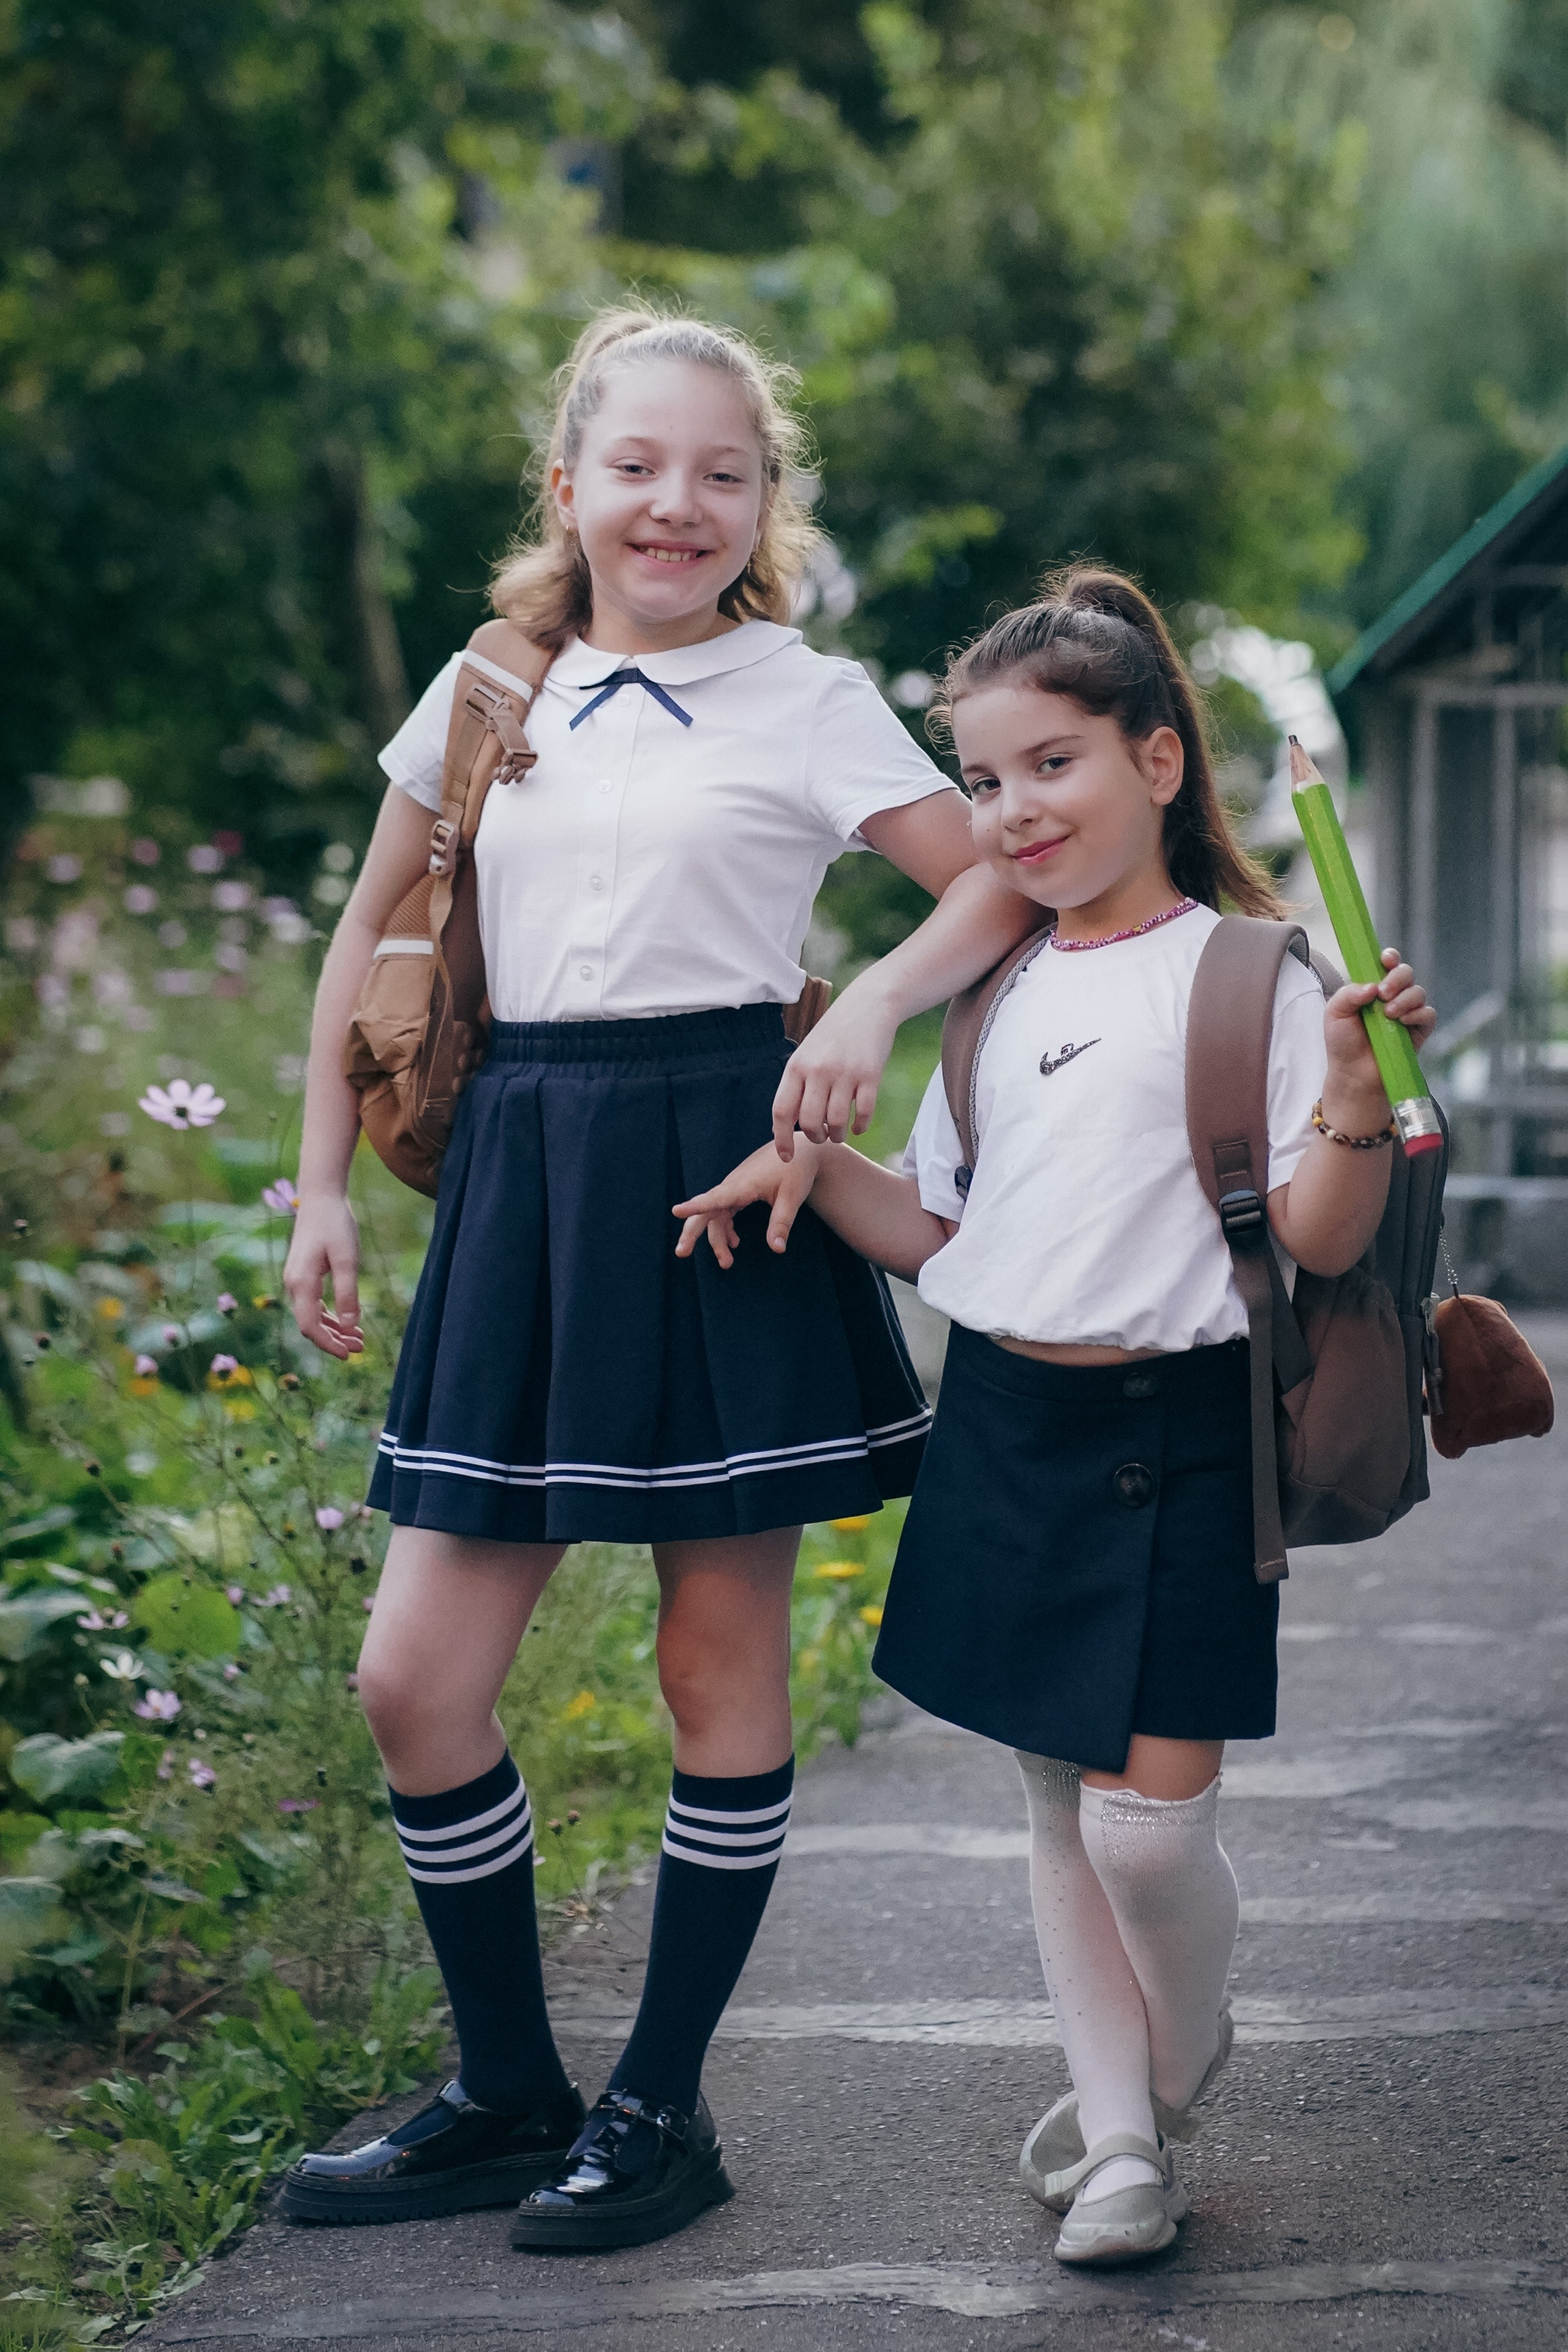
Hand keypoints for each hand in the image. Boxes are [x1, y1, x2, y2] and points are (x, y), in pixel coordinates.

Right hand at [283, 1194, 364, 1356]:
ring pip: (312, 1316)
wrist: (321, 1197)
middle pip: (310, 1324)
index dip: (328, 1344)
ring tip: (359, 1338)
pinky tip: (348, 1321)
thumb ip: (348, 1292)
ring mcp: (296, 1280)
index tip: (349, 1355)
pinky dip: (330, 1316)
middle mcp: (294, 1284)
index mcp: (302, 1283)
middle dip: (334, 1340)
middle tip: (361, 1348)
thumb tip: (351, 1325)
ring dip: (334, 1330)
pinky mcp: (303, 1275)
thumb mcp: (347, 1259)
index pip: (310, 1326)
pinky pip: (314, 1304)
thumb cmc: (336, 1224)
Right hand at [673, 1140, 823, 1266]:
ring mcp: (733, 1189)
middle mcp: (733, 1186)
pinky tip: (734, 1243)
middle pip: (705, 1211)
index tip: (676, 1211)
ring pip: (714, 1216)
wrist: (798, 1150)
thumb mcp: (792, 1196)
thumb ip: (782, 1222)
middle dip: (692, 1232)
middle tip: (681, 1253)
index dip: (695, 1206)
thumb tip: (777, 1249)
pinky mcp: (738, 1192)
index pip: (715, 1198)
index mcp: (743, 1185)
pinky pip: (723, 1212)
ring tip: (726, 1264)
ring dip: (717, 1239)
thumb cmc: (795, 1170)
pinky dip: (725, 1229)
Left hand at [771, 988, 895, 1156]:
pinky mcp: (870, 1074)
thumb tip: (789, 1126)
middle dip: (814, 1137)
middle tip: (821, 1136)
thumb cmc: (833, 1037)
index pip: (782, 1111)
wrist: (867, 1006)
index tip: (786, 1157)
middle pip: (808, 1121)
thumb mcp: (807, 1054)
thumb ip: (798, 1085)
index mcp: (796, 1066)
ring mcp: (845, 1072)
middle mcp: (818, 1070)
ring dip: (836, 1136)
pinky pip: (862, 1114)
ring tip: (838, 1133)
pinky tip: (858, 1126)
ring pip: (835, 1122)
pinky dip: (860, 1127)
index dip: (781, 1139)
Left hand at [1322, 947, 1435, 1115]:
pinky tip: (1402, 1022)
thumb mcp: (1335, 1013)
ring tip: (1388, 1014)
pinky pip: (1428, 1014)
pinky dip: (1417, 1015)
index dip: (1390, 957)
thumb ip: (1349, 993)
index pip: (1387, 963)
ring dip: (1405, 999)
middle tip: (1383, 994)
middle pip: (1406, 973)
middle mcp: (1393, 995)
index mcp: (1373, 987)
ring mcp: (1408, 1012)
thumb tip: (1373, 986)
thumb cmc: (1343, 1042)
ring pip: (1418, 991)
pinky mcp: (1419, 1030)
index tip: (1385, 960)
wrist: (1353, 1073)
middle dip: (1397, 978)